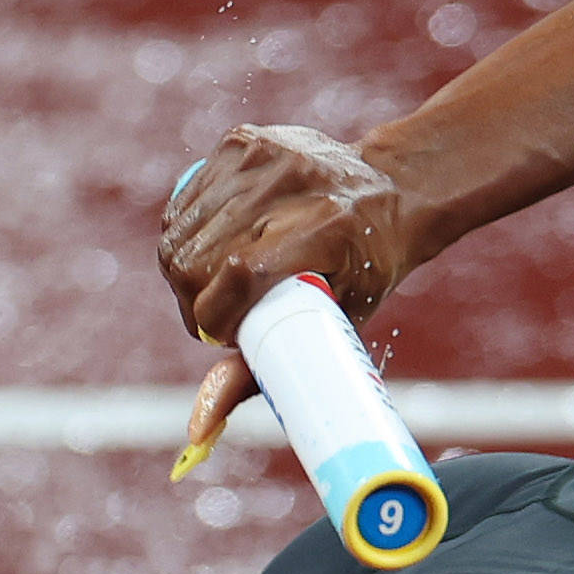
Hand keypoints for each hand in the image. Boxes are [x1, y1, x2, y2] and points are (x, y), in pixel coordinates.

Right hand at [157, 124, 420, 466]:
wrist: (394, 186)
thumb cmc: (367, 269)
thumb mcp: (330, 323)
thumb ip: (258, 373)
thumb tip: (195, 434)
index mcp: (326, 225)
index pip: (238, 274)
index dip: (214, 317)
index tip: (223, 337)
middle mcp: (291, 180)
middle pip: (195, 259)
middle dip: (192, 302)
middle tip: (219, 317)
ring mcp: (261, 153)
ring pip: (178, 234)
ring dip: (186, 274)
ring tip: (217, 287)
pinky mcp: (239, 140)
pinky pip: (183, 205)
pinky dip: (186, 237)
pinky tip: (214, 248)